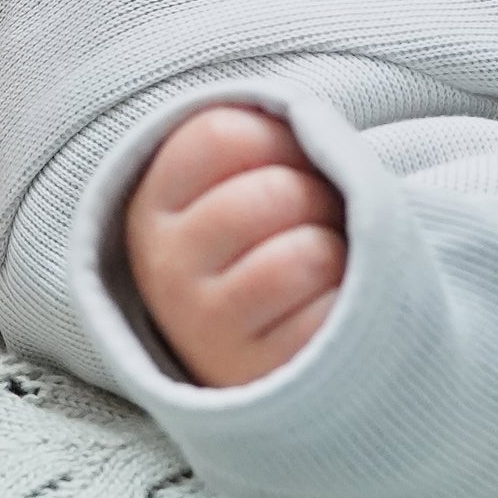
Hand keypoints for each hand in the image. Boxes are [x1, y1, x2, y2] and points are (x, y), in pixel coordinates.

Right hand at [124, 103, 346, 386]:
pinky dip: (346, 307)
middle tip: (309, 223)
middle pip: (273, 193)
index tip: (282, 164)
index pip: (221, 135)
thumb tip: (310, 121)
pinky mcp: (261, 376)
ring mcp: (209, 329)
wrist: (259, 363)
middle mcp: (166, 270)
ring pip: (306, 255)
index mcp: (151, 210)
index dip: (275, 140)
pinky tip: (325, 318)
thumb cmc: (260, 250)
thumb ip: (256, 143)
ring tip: (317, 272)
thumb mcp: (233, 187)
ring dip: (334, 255)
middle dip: (314, 198)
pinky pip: (331, 315)